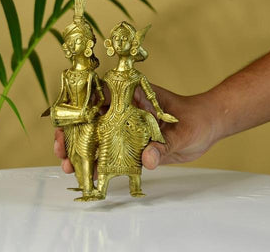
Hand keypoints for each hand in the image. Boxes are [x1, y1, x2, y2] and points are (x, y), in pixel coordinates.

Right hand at [54, 84, 221, 172]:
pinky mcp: (134, 143)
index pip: (100, 96)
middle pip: (92, 118)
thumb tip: (147, 159)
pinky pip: (112, 152)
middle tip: (61, 151)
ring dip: (83, 150)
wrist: (208, 126)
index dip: (79, 108)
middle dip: (74, 133)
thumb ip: (164, 145)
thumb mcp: (182, 131)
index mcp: (134, 95)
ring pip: (99, 136)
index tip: (66, 123)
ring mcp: (128, 127)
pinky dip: (100, 162)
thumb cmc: (197, 118)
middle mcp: (127, 110)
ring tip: (69, 166)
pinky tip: (91, 174)